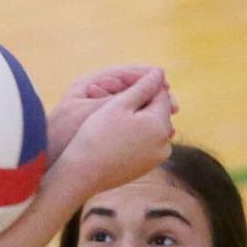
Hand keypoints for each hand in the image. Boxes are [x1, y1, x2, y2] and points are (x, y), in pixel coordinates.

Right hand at [48, 68, 175, 200]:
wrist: (82, 174)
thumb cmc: (97, 136)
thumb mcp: (119, 105)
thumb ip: (142, 86)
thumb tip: (160, 72)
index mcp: (160, 125)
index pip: (160, 94)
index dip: (141, 84)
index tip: (121, 83)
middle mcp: (164, 144)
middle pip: (157, 112)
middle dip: (140, 101)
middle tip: (113, 96)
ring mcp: (156, 159)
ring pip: (150, 127)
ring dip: (136, 117)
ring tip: (112, 112)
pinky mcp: (145, 168)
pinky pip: (144, 143)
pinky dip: (134, 134)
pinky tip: (115, 131)